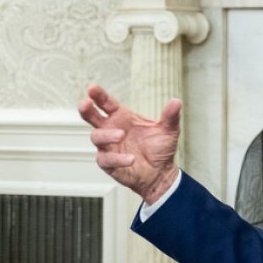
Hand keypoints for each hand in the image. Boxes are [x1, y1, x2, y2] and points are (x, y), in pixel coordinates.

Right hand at [77, 84, 180, 203]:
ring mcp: (108, 146)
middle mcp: (111, 129)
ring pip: (96, 137)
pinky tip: (130, 159)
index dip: (99, 95)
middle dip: (86, 109)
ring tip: (121, 135)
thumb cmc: (160, 149)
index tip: (92, 88)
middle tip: (86, 104)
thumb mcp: (168, 131)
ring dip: (107, 135)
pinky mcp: (108, 163)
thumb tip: (176, 101)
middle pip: (91, 117)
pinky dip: (117, 159)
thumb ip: (170, 116)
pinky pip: (105, 159)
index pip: (106, 103)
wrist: (160, 174)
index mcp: (122, 117)